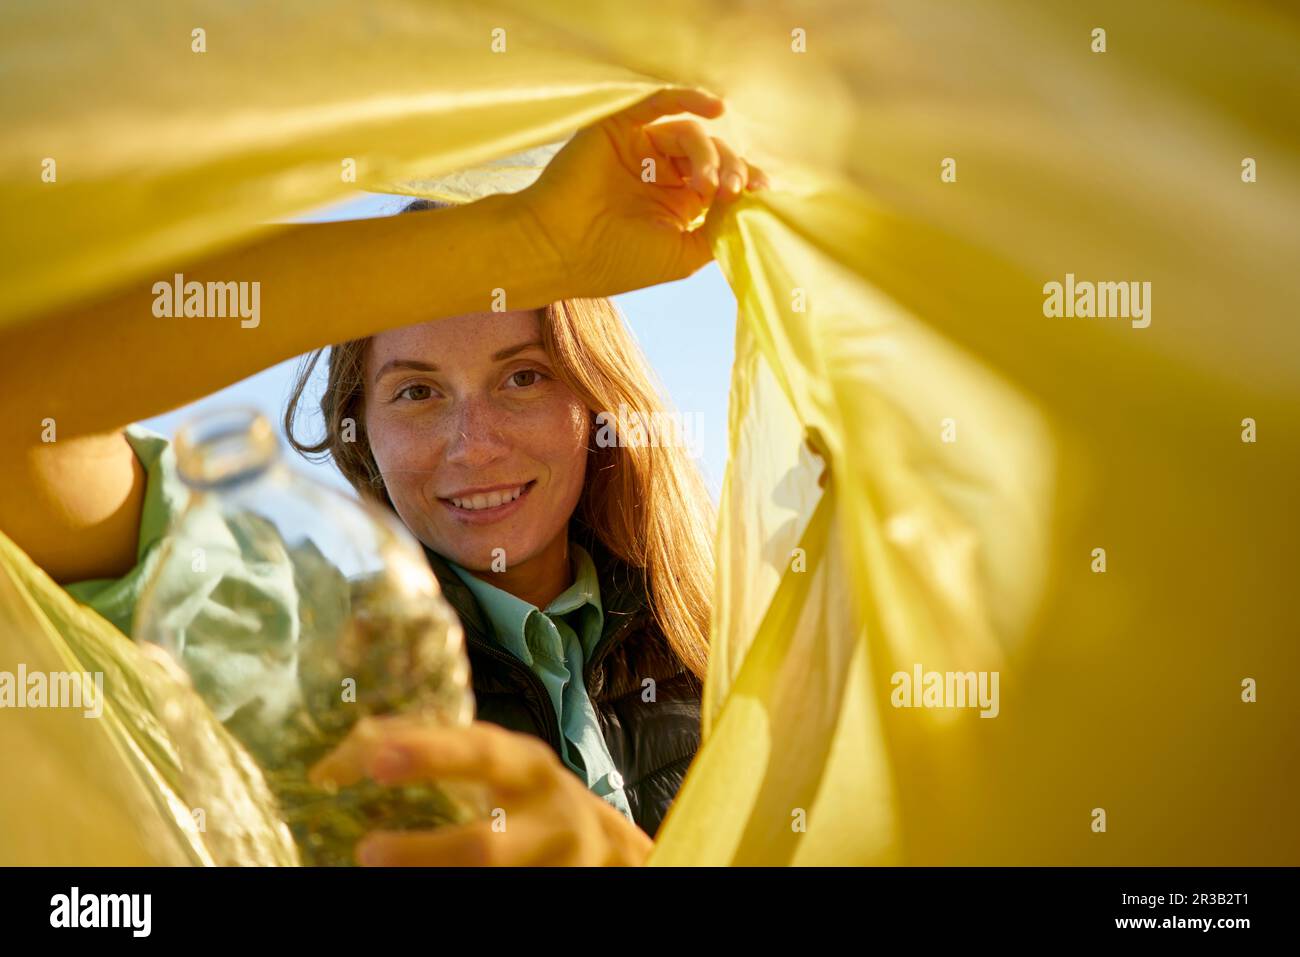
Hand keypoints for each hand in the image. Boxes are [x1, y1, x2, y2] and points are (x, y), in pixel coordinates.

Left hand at [309, 716, 653, 865]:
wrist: (598, 844)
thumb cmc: (525, 793)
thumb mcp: (497, 760)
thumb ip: (435, 748)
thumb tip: (347, 751)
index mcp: (528, 768)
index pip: (480, 754)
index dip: (429, 754)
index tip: (376, 759)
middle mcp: (546, 820)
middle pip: (486, 846)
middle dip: (424, 852)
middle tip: (367, 849)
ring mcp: (551, 868)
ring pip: (488, 881)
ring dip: (430, 879)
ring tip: (377, 868)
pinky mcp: (549, 893)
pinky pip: (495, 897)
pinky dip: (452, 893)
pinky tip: (415, 892)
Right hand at [515, 88, 768, 299]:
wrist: (559, 251)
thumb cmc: (614, 261)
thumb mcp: (682, 256)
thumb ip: (717, 231)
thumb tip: (745, 203)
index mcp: (674, 205)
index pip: (719, 183)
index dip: (744, 182)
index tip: (761, 190)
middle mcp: (659, 175)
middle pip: (711, 156)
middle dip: (730, 170)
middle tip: (731, 190)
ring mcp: (640, 150)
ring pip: (690, 135)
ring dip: (709, 155)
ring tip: (707, 183)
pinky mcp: (621, 129)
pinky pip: (659, 103)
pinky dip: (689, 99)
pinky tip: (715, 108)